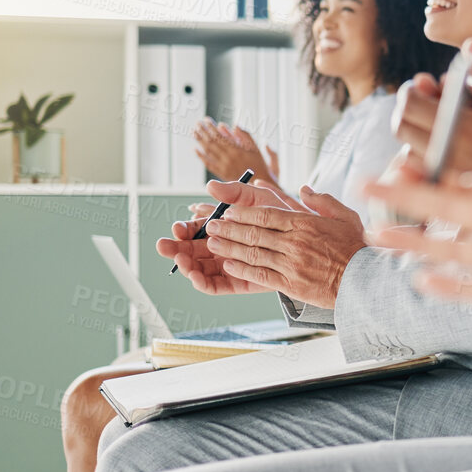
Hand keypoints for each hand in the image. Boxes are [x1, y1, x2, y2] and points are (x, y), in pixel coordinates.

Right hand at [158, 178, 296, 296]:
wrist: (307, 239)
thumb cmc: (282, 214)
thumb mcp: (258, 198)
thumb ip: (235, 192)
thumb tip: (210, 186)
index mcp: (220, 227)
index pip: (194, 229)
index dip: (183, 229)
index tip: (177, 228)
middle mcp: (221, 246)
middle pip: (191, 250)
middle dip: (176, 248)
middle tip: (165, 246)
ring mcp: (228, 264)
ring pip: (200, 268)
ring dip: (186, 266)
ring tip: (181, 261)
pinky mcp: (238, 281)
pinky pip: (216, 285)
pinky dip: (203, 282)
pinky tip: (196, 276)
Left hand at [195, 119, 279, 185]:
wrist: (260, 183)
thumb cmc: (259, 164)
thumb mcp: (256, 147)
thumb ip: (245, 136)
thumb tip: (233, 125)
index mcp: (237, 150)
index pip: (219, 136)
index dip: (211, 127)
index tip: (206, 120)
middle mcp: (228, 158)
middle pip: (212, 142)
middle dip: (203, 131)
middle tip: (198, 123)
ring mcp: (224, 166)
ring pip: (208, 152)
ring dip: (200, 141)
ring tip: (194, 132)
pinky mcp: (221, 173)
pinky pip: (208, 164)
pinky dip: (201, 156)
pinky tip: (196, 150)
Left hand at [201, 185, 367, 307]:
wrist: (364, 281)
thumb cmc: (356, 249)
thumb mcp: (345, 217)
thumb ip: (323, 201)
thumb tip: (304, 189)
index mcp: (305, 224)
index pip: (266, 215)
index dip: (243, 212)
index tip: (229, 211)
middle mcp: (294, 243)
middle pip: (254, 232)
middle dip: (229, 228)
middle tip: (212, 224)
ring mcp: (291, 264)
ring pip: (253, 253)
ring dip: (229, 247)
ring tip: (213, 243)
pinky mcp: (291, 284)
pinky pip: (260, 275)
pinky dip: (242, 269)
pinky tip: (229, 265)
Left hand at [391, 38, 471, 172]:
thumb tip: (469, 45)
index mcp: (459, 128)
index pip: (409, 105)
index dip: (411, 91)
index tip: (423, 86)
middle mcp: (444, 154)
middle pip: (402, 127)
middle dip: (409, 110)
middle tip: (428, 102)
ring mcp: (443, 176)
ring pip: (408, 150)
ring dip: (417, 134)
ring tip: (442, 126)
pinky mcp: (446, 193)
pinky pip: (420, 173)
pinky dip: (423, 158)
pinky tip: (445, 149)